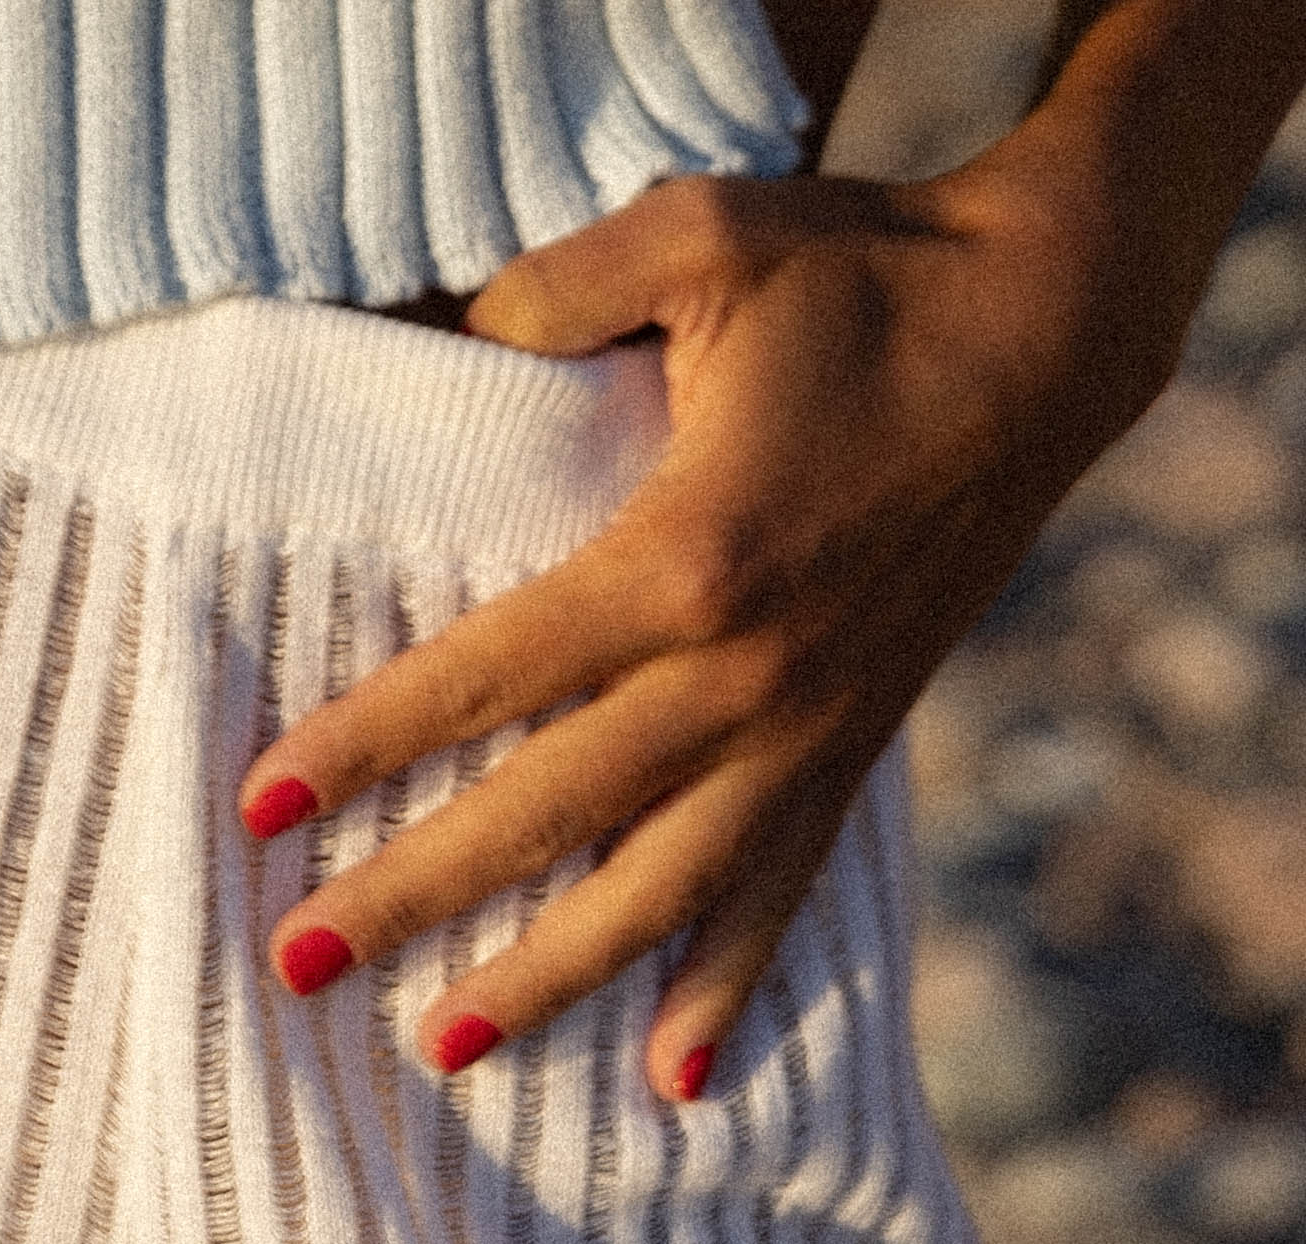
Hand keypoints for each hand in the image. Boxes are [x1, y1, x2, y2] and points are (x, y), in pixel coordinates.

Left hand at [233, 152, 1157, 1102]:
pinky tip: (672, 1074)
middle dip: (416, 892)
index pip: (490, 674)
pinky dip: (726, 986)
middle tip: (297, 958)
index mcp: (689, 553)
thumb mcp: (696, 230)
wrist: (1042, 327)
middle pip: (549, 812)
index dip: (368, 741)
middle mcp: (748, 671)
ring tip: (442, 1044)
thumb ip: (551, 287)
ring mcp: (813, 722)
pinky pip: (782, 888)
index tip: (262, 802)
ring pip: (657, 891)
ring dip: (548, 976)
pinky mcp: (863, 736)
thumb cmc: (862, 264)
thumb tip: (449, 340)